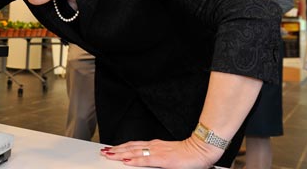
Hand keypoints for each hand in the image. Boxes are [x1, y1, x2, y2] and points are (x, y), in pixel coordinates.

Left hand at [100, 137, 219, 168]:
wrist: (202, 149)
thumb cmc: (190, 154)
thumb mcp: (170, 155)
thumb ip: (158, 157)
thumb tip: (147, 161)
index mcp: (156, 145)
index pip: (134, 145)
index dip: (122, 147)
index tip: (111, 149)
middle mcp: (154, 146)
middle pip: (131, 147)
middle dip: (116, 150)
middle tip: (104, 152)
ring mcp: (158, 152)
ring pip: (135, 151)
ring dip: (121, 153)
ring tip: (109, 154)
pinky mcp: (163, 160)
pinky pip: (146, 160)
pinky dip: (135, 160)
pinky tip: (126, 160)